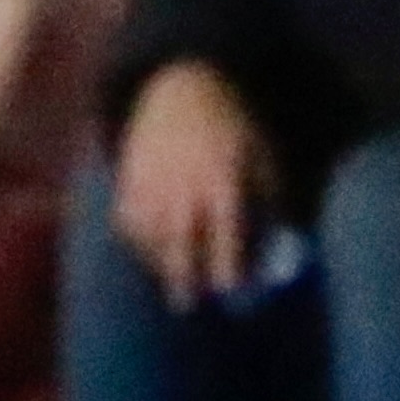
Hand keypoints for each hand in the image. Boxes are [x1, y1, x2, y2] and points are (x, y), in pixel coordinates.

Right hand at [113, 60, 276, 305]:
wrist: (179, 94)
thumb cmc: (232, 134)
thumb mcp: (262, 159)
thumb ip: (269, 206)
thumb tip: (273, 259)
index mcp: (224, 176)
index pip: (227, 230)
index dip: (228, 263)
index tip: (231, 289)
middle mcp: (182, 185)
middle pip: (180, 244)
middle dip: (183, 278)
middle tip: (189, 306)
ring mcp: (149, 188)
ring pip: (152, 243)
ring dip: (164, 264)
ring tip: (178, 277)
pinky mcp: (125, 190)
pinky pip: (133, 231)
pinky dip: (146, 245)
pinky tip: (160, 246)